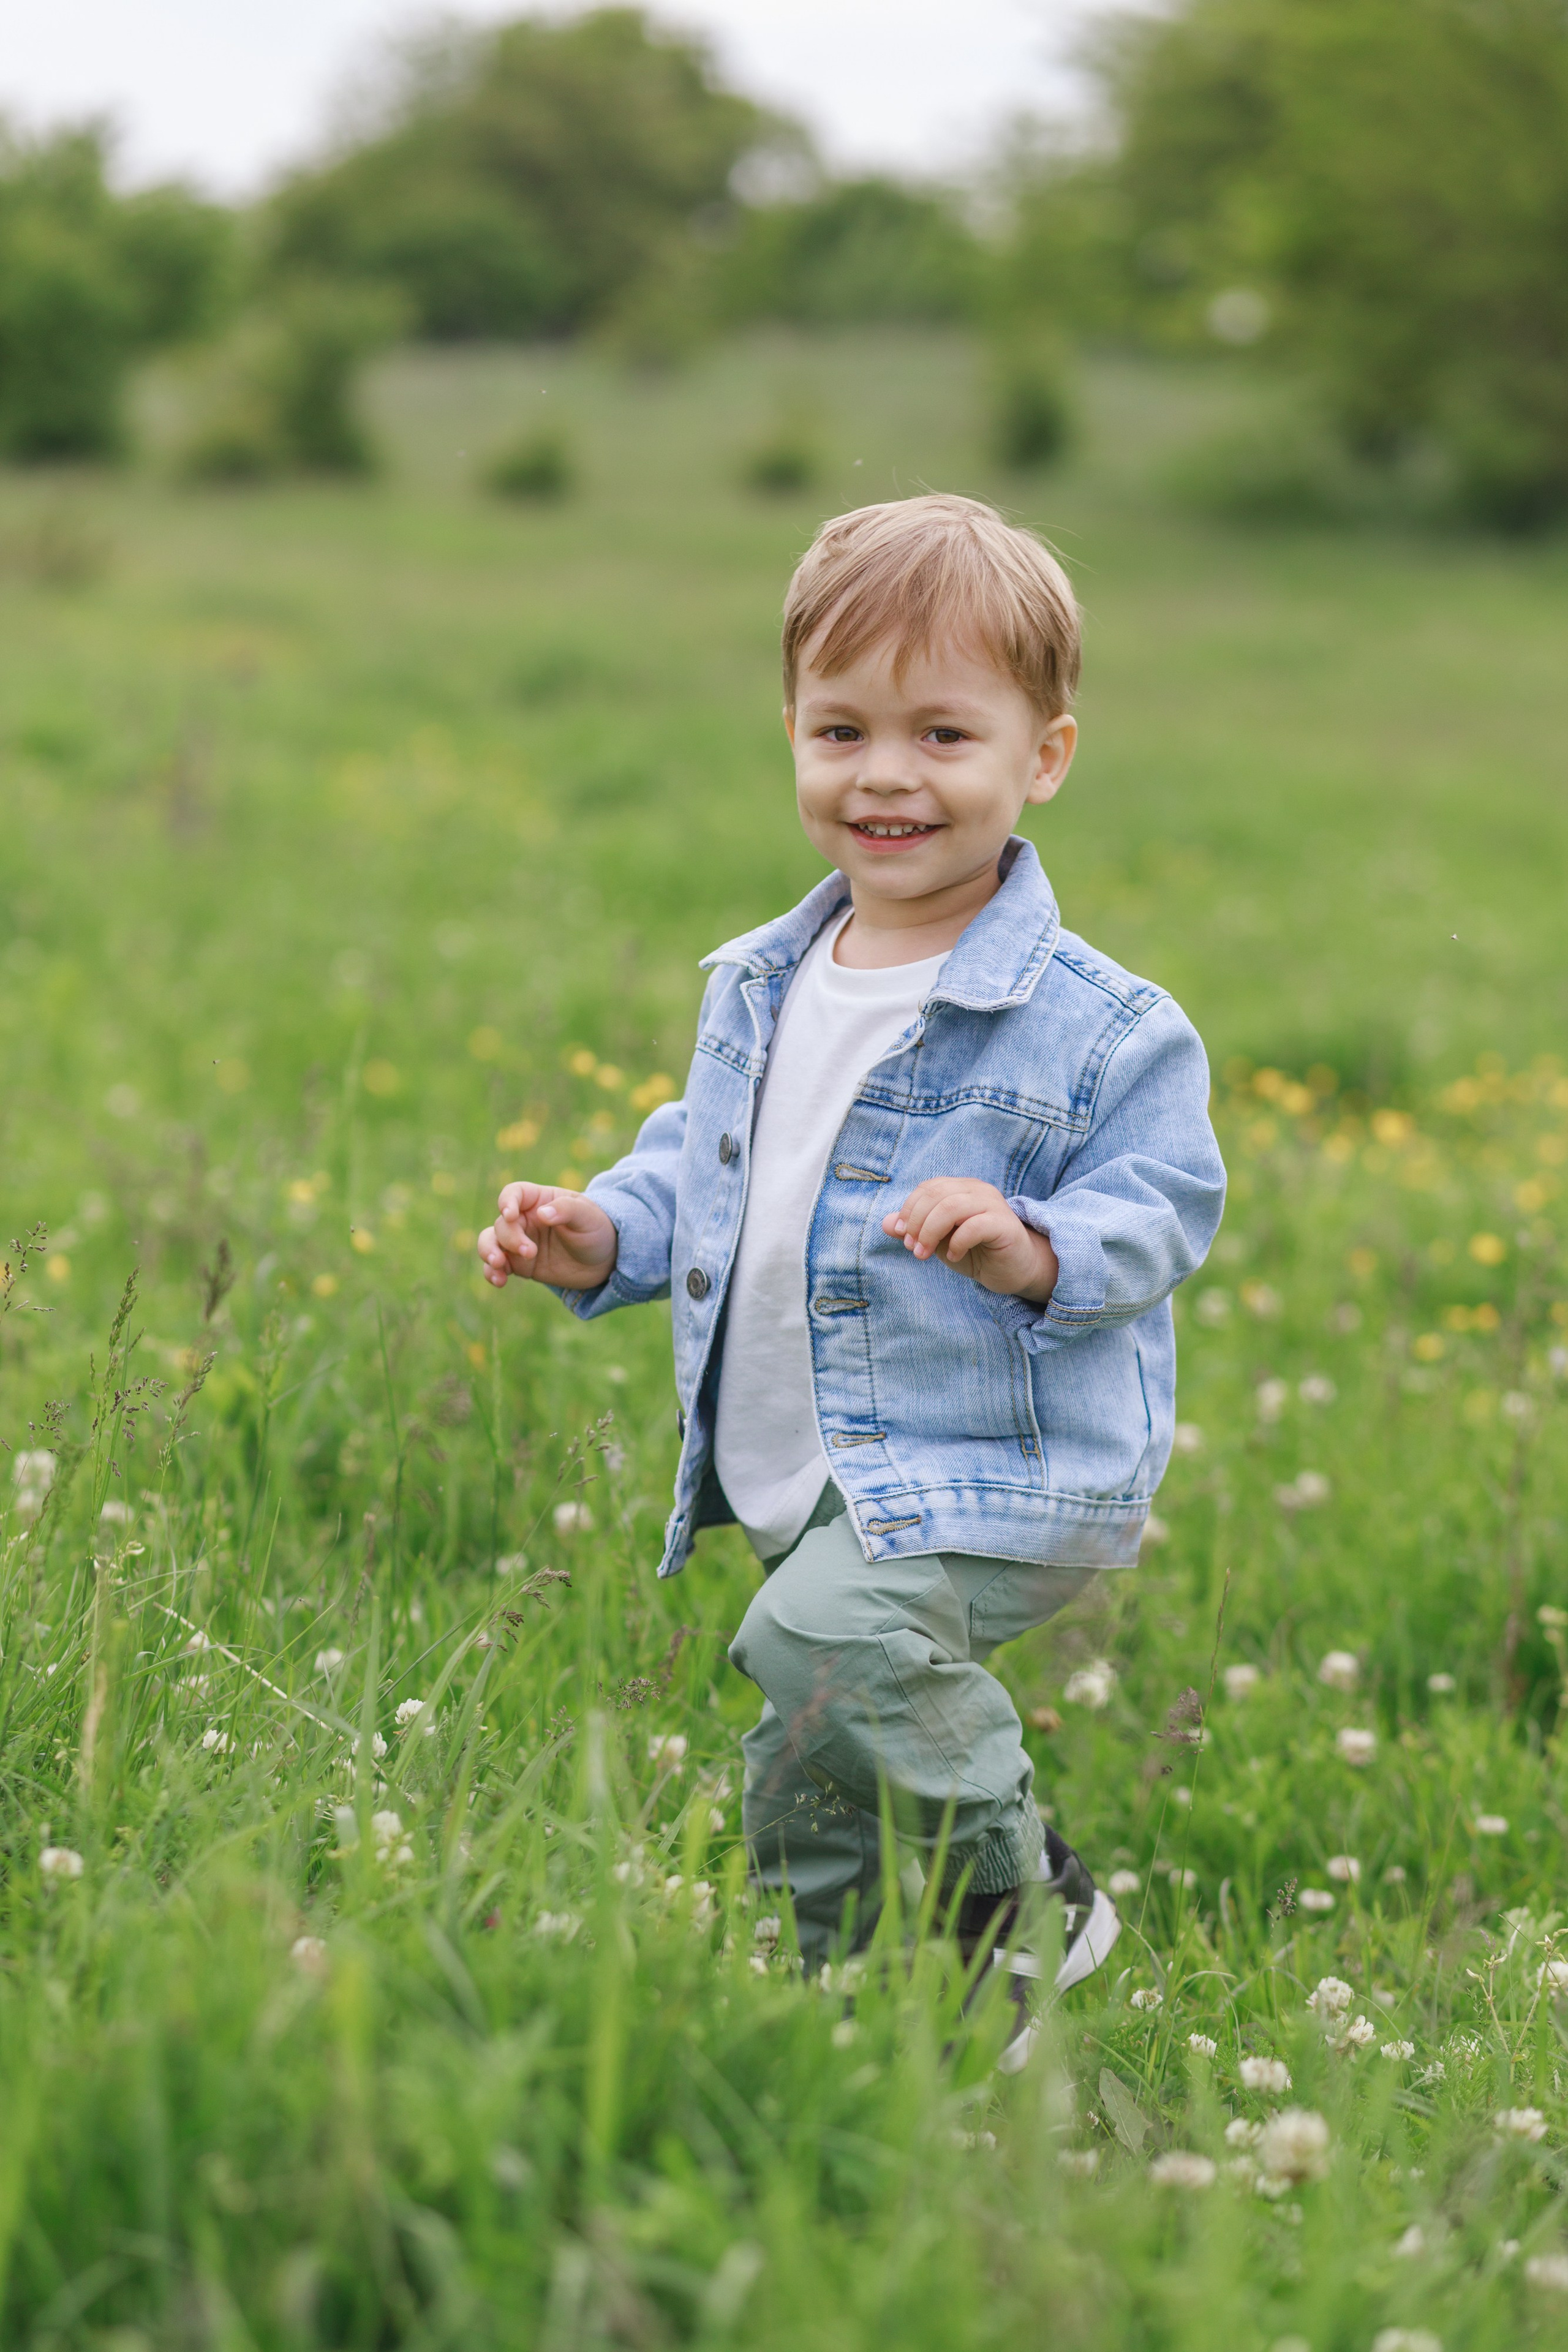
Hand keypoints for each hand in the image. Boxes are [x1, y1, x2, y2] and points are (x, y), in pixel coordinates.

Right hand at [477, 1182, 618, 1292]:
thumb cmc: (597, 1230)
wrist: (604, 1260)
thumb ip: (566, 1211)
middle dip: (509, 1237)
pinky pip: (497, 1267)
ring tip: (499, 1264)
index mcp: (540, 1200)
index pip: (514, 1193)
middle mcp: (525, 1219)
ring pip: (490, 1242)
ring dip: (488, 1251)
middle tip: (530, 1252)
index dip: (507, 1201)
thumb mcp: (588, 1217)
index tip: (510, 1215)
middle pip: (502, 1223)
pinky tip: (500, 1281)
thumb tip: (542, 1214)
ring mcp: (519, 1242)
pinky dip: (492, 1272)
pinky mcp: (520, 1265)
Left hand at [882, 1178, 1058, 1302]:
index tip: (901, 1236)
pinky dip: (957, 1243)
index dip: (908, 1210)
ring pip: (951, 1206)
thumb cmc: (975, 1252)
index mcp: (961, 1188)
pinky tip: (953, 1256)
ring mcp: (993, 1204)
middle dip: (916, 1223)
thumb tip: (885, 1223)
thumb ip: (913, 1231)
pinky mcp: (1005, 1224)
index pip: (927, 1188)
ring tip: (925, 1254)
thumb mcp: (938, 1241)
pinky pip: (974, 1226)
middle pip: (936, 1195)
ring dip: (931, 1232)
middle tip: (913, 1249)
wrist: (1013, 1270)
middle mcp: (977, 1190)